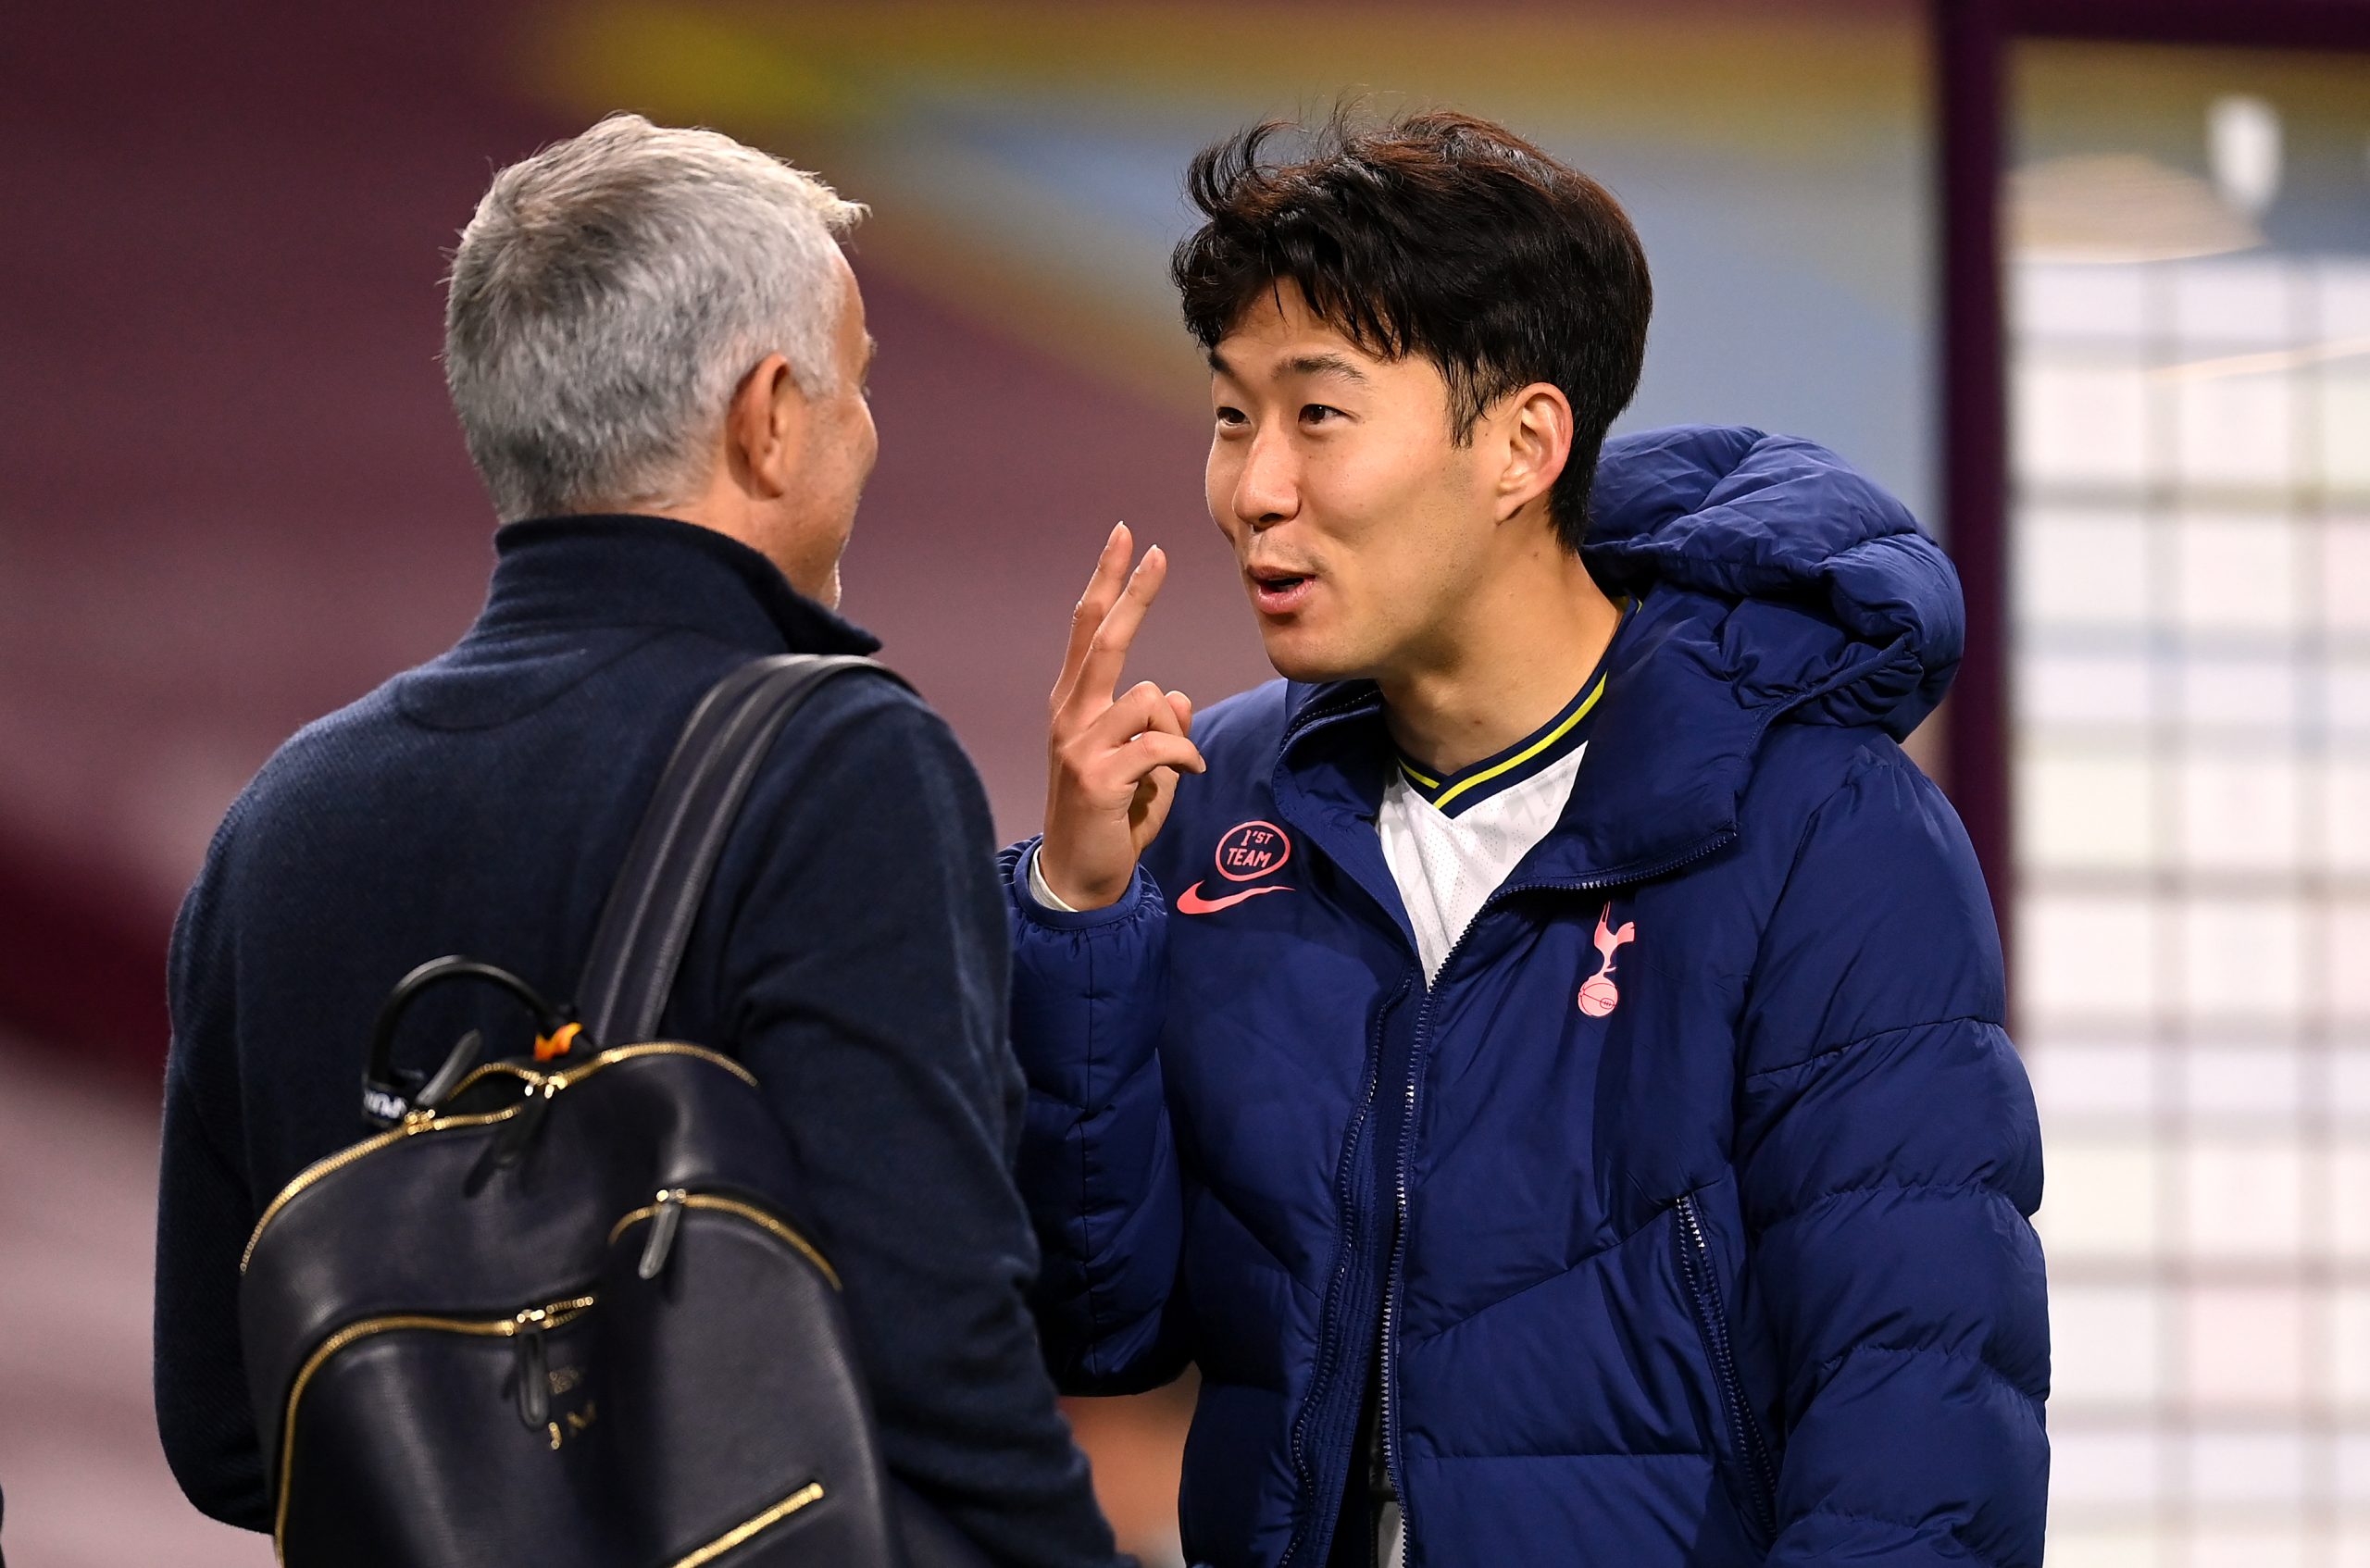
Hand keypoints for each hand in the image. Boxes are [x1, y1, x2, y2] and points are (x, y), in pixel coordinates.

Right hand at [1039, 524, 1204, 909]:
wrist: (1079, 876)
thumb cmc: (1111, 816)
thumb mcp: (1142, 764)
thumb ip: (1157, 725)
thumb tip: (1177, 692)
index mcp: (1074, 703)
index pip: (1088, 628)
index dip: (1108, 582)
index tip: (1126, 537)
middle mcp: (1068, 714)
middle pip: (1104, 638)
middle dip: (1133, 592)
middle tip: (1156, 551)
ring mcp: (1078, 743)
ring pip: (1148, 697)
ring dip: (1175, 727)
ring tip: (1172, 763)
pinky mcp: (1098, 776)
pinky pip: (1160, 743)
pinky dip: (1184, 756)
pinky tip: (1186, 774)